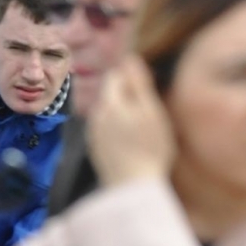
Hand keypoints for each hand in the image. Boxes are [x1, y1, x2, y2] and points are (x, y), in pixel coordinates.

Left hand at [88, 56, 174, 186]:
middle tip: (148, 110)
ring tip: (141, 129)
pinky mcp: (97, 152)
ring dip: (121, 115)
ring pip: (108, 115)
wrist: (132, 187)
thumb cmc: (149, 148)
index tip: (147, 88)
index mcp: (109, 103)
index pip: (115, 78)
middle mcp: (96, 116)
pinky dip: (117, 132)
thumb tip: (130, 58)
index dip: (131, 79)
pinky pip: (107, 133)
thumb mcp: (151, 112)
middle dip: (126, 97)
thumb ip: (139, 84)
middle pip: (110, 97)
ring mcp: (94, 135)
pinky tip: (131, 144)